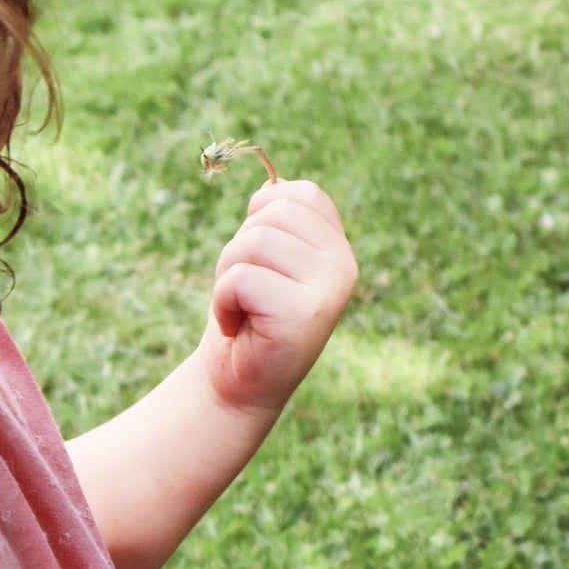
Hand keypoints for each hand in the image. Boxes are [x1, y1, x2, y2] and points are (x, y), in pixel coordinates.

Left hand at [198, 178, 357, 419]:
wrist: (237, 386)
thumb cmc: (247, 318)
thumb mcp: (264, 260)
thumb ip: (276, 223)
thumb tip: (271, 183)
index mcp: (338, 248)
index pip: (300, 194)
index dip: (261, 217)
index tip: (258, 261)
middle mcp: (344, 265)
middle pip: (274, 214)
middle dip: (238, 249)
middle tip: (245, 293)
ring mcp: (329, 290)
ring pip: (256, 242)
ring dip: (228, 277)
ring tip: (244, 309)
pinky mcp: (303, 315)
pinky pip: (242, 278)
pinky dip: (224, 302)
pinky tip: (239, 327)